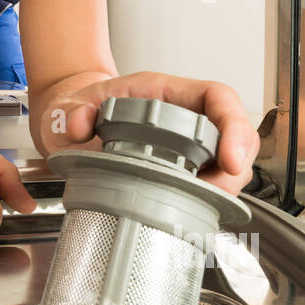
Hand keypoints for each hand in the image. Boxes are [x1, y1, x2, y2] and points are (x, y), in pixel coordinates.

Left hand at [38, 72, 257, 195]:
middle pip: (234, 134)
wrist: (71, 120)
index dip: (233, 126)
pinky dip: (207, 199)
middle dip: (235, 168)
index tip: (229, 159)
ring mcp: (184, 143)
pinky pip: (208, 182)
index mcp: (164, 92)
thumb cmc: (81, 106)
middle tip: (216, 193)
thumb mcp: (69, 105)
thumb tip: (78, 125)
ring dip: (225, 187)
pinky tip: (191, 212)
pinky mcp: (179, 169)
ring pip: (228, 163)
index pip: (217, 97)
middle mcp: (183, 116)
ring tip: (203, 206)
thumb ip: (73, 111)